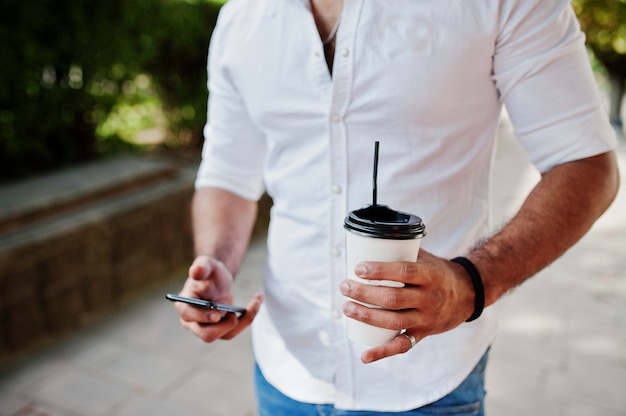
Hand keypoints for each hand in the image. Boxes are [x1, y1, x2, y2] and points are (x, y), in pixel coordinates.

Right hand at [175, 255, 262, 341]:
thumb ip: (201, 267)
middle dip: (223, 327)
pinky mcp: (220, 329)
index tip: (217, 314)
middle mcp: (193, 320)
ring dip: (242, 322)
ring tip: (254, 302)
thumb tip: (195, 271)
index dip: (202, 317)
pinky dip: (248, 319)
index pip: (188, 315)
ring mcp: (206, 327)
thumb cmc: (208, 271)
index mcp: (184, 304)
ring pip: (224, 335)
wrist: (216, 279)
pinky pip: (234, 331)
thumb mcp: (206, 264)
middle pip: (206, 334)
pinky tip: (256, 302)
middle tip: (234, 314)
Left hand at [339, 249, 473, 362]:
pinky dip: (382, 352)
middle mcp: (430, 298)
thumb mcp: (426, 258)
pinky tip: (365, 356)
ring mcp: (426, 318)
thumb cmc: (439, 272)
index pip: (404, 272)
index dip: (380, 270)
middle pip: (393, 298)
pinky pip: (402, 345)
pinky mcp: (423, 333)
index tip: (358, 268)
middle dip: (365, 293)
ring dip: (367, 316)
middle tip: (344, 286)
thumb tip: (370, 240)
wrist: (469, 295)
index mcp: (431, 275)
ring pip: (394, 321)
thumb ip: (403, 251)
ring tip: (346, 307)